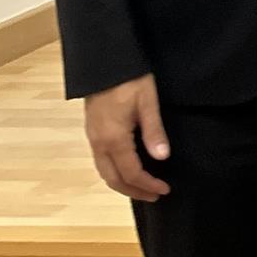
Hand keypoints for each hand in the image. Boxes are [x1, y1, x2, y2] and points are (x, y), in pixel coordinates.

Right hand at [84, 73, 170, 201]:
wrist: (103, 61)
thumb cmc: (129, 78)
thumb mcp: (147, 102)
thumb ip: (154, 131)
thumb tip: (162, 157)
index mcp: (114, 139)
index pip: (131, 173)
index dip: (148, 184)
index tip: (165, 189)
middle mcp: (99, 143)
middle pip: (114, 179)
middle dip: (134, 191)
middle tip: (154, 195)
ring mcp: (92, 137)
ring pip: (104, 171)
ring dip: (122, 184)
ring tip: (142, 187)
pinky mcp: (91, 130)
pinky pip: (101, 160)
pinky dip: (114, 171)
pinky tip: (126, 168)